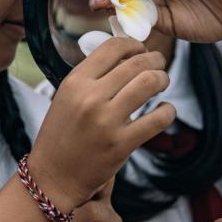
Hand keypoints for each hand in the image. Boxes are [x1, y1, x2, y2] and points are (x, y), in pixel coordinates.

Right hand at [29, 37, 175, 208]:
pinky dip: (168, 111)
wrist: (53, 177)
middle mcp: (90, 97)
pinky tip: (166, 110)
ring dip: (163, 78)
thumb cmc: (61, 136)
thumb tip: (125, 58)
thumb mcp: (66, 98)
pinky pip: (157, 119)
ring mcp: (106, 121)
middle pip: (136, 63)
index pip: (113, 47)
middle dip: (155, 59)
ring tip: (163, 82)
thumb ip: (91, 78)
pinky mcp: (121, 144)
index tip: (141, 50)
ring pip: (149, 83)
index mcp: (75, 82)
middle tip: (159, 63)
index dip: (134, 45)